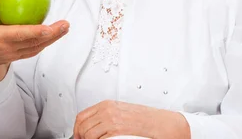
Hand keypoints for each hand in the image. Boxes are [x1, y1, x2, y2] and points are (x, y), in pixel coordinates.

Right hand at [0, 0, 68, 69]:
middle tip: (66, 25)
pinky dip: (42, 43)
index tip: (51, 27)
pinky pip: (31, 50)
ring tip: (63, 29)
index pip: (20, 35)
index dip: (36, 32)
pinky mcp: (12, 57)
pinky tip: (51, 35)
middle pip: (34, 44)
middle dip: (52, 35)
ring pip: (35, 49)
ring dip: (51, 40)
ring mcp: (10, 55)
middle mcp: (5, 49)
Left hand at [73, 101, 189, 138]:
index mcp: (108, 105)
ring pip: (88, 134)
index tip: (78, 136)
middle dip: (80, 136)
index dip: (77, 129)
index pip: (82, 116)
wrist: (163, 124)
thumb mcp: (123, 112)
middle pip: (82, 125)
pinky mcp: (117, 129)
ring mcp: (112, 120)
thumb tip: (95, 126)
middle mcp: (108, 110)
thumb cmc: (147, 119)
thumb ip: (107, 116)